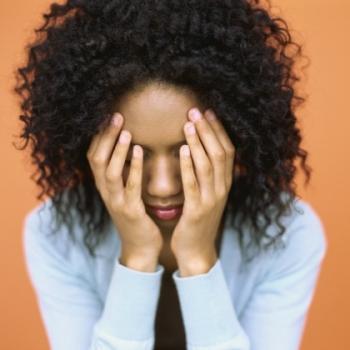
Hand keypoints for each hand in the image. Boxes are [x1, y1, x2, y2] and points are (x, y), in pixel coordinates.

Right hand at [86, 113, 162, 265]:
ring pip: (109, 172)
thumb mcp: (125, 193)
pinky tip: (140, 152)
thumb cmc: (136, 216)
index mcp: (105, 186)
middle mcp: (106, 192)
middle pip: (97, 159)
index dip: (99, 136)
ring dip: (117, 150)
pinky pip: (130, 186)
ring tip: (126, 131)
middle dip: (106, 137)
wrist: (141, 247)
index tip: (108, 116)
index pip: (94, 156)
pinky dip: (133, 167)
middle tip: (116, 116)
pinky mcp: (131, 210)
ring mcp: (116, 202)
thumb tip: (128, 148)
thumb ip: (123, 174)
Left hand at [170, 108, 234, 274]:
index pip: (227, 151)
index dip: (218, 131)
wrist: (196, 250)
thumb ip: (209, 176)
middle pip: (219, 153)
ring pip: (208, 165)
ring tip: (189, 124)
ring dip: (199, 143)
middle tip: (195, 111)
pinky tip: (181, 150)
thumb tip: (203, 151)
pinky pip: (193, 184)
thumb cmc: (198, 220)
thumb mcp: (208, 195)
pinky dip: (188, 166)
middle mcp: (222, 189)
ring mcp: (211, 200)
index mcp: (224, 184)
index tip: (207, 112)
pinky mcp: (197, 210)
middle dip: (208, 130)